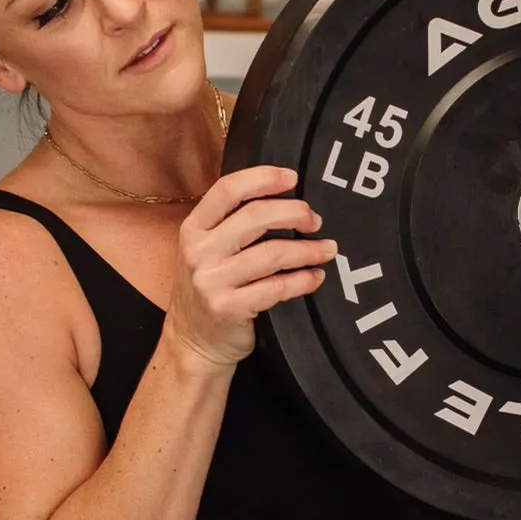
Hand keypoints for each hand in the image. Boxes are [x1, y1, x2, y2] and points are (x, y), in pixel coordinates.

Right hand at [165, 165, 335, 370]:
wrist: (194, 341)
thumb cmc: (210, 288)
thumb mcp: (207, 250)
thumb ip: (232, 224)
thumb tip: (285, 198)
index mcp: (193, 228)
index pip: (227, 190)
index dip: (262, 178)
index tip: (292, 178)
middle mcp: (198, 252)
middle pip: (255, 217)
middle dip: (294, 213)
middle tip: (315, 221)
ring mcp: (211, 281)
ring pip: (272, 253)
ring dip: (308, 250)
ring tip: (327, 249)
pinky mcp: (229, 309)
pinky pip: (277, 287)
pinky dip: (303, 280)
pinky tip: (316, 276)